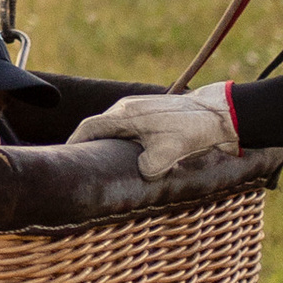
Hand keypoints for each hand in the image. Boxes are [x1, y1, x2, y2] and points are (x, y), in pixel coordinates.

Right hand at [70, 85, 237, 178]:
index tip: (64, 157)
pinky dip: (123, 143)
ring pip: (114, 129)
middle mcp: (127, 109)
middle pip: (98, 128)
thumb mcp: (169, 153)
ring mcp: (138, 110)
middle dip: (88, 146)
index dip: (74, 143)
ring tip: (103, 165)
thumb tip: (141, 173)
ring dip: (108, 145)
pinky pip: (127, 129)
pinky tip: (129, 158)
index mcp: (125, 114)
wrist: (217, 114)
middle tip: (81, 166)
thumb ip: (148, 167)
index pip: (89, 128)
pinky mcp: (150, 115)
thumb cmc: (192, 130)